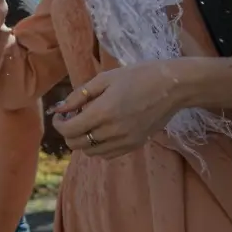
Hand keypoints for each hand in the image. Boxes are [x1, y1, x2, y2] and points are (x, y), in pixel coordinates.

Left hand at [49, 57, 231, 158]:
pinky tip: (102, 131)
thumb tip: (58, 108)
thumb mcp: (104, 79)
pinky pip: (108, 155)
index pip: (69, 130)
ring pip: (91, 152)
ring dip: (83, 140)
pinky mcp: (135, 145)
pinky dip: (98, 147)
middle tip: (73, 118)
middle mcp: (113, 131)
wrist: (172, 87)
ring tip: (88, 123)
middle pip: (77, 144)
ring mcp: (125, 141)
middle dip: (68, 133)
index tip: (60, 115)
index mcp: (103, 112)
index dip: (58, 124)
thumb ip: (78, 95)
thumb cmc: (137, 76)